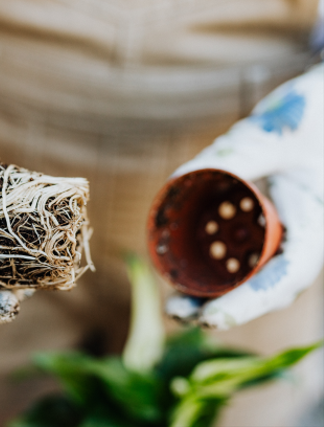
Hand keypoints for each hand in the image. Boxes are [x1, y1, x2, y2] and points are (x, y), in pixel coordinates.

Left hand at [165, 64, 323, 329]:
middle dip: (219, 307)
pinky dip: (207, 269)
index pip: (283, 276)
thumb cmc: (307, 119)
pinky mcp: (256, 226)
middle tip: (176, 311)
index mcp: (314, 223)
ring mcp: (275, 235)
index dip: (248, 302)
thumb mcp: (278, 130)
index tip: (211, 317)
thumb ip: (239, 153)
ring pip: (245, 277)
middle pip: (260, 288)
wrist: (314, 116)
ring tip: (172, 306)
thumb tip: (181, 179)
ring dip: (209, 295)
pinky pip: (234, 255)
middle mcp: (294, 239)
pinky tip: (176, 275)